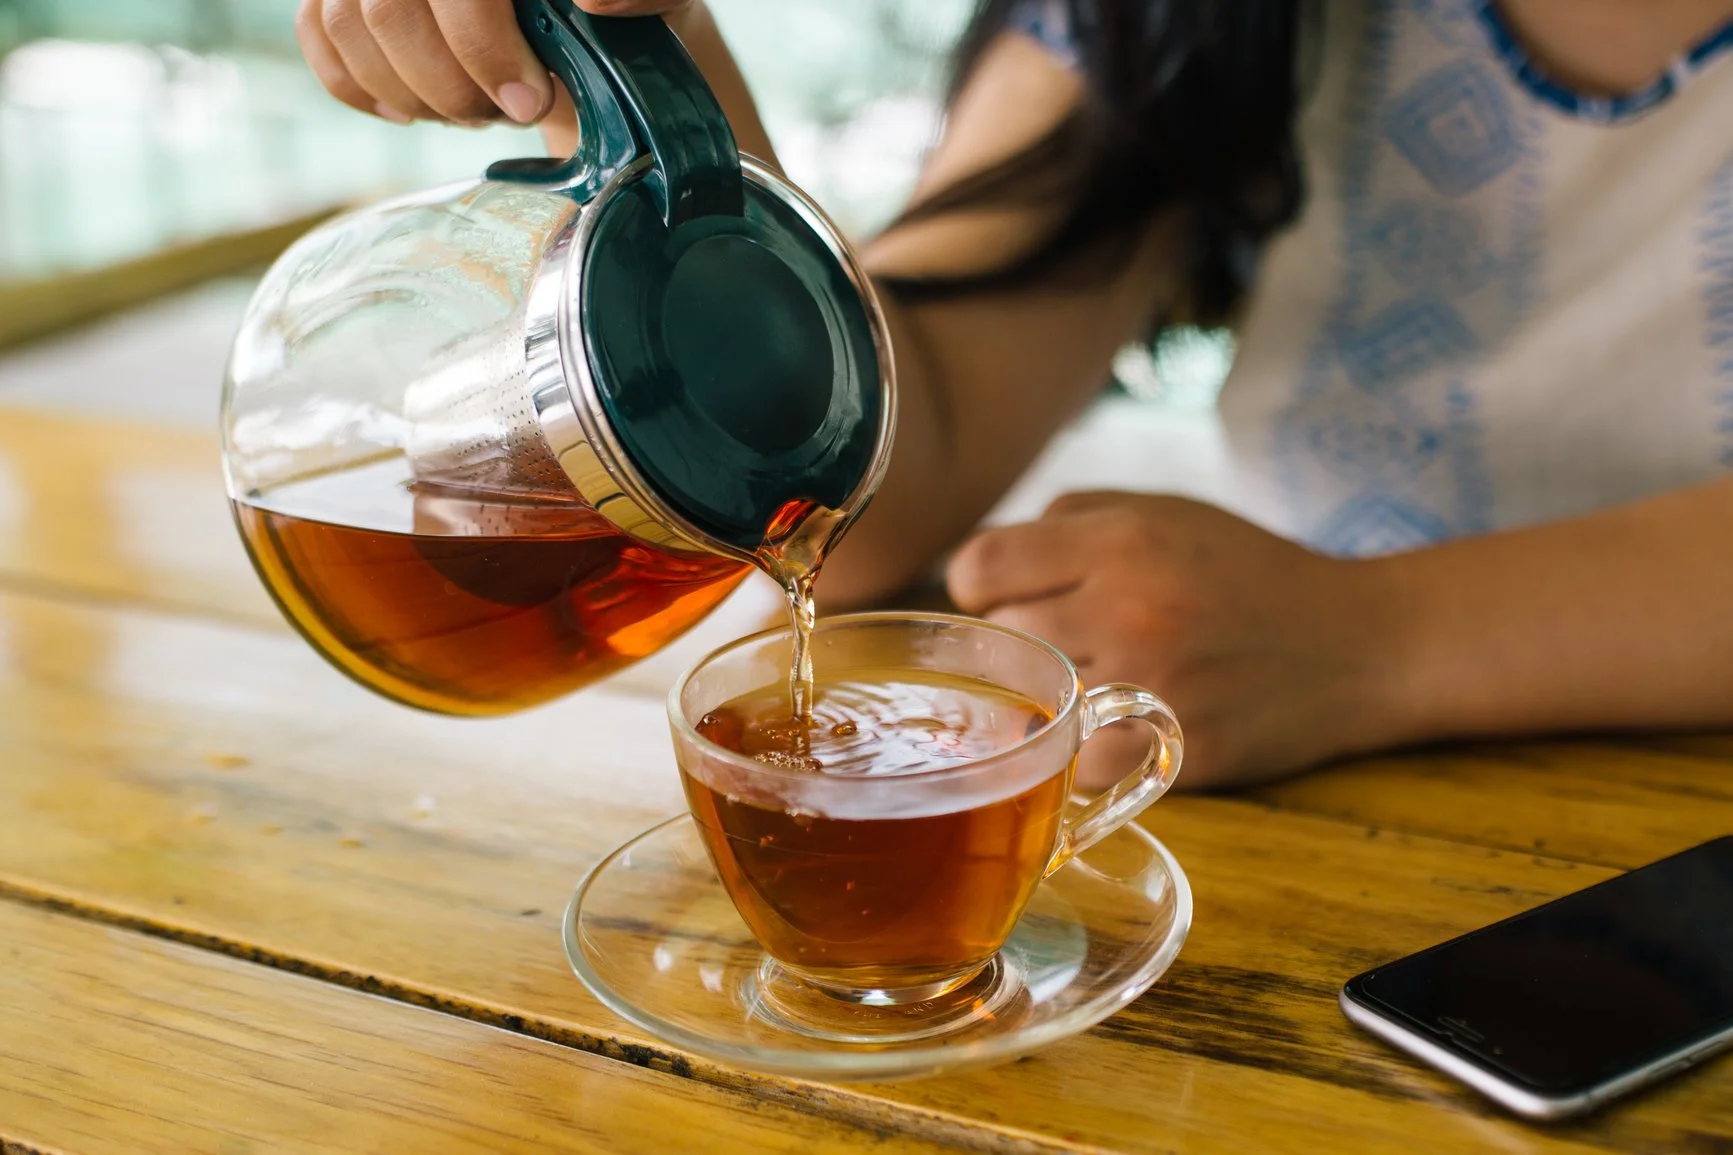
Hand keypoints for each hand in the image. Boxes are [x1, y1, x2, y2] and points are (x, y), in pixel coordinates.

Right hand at [296, 0, 693, 125]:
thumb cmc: (621, 0)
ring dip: (417, 95)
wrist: (588, 15)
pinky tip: (415, 110)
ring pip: (349, 27)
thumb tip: (594, 0)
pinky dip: (363, 87)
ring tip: (476, 110)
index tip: (530, 100)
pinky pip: (320, 38)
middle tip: (510, 112)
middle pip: (387, 9)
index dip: (482, 44)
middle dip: (452, 85)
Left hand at [946, 492, 1400, 790]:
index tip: (1002, 593)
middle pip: (1003, 639)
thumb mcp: (1164, 510)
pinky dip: (1075, 755)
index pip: (982, 567)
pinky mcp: (1174, 748)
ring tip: (1081, 685)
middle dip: (1017, 642)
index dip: (979, 584)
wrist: (1356, 644)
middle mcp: (1129, 608)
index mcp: (1121, 541)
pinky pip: (1076, 765)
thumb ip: (1068, 519)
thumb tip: (985, 563)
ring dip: (1045, 700)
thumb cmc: (1244, 573)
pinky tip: (1100, 731)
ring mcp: (1151, 684)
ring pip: (1034, 704)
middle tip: (1058, 643)